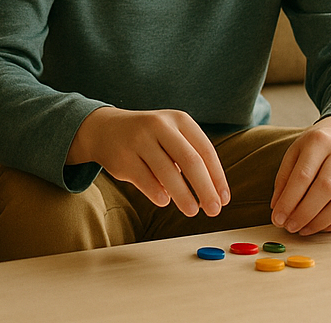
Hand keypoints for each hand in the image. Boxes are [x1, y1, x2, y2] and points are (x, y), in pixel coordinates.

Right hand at [68, 106, 229, 216]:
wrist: (106, 129)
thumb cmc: (150, 139)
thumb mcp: (173, 136)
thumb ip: (192, 158)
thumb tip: (214, 195)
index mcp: (179, 120)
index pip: (206, 150)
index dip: (217, 177)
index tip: (224, 199)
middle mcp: (160, 125)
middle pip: (190, 161)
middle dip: (205, 189)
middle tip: (214, 210)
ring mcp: (139, 140)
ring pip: (168, 173)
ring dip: (183, 196)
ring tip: (192, 211)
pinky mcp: (123, 157)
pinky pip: (146, 181)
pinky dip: (158, 194)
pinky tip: (165, 201)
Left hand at [271, 115, 330, 233]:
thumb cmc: (314, 149)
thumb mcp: (294, 154)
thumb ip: (284, 179)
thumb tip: (278, 209)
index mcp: (319, 142)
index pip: (303, 175)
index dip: (289, 200)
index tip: (278, 218)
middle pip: (326, 188)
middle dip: (305, 213)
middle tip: (290, 227)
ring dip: (322, 221)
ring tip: (303, 230)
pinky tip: (320, 227)